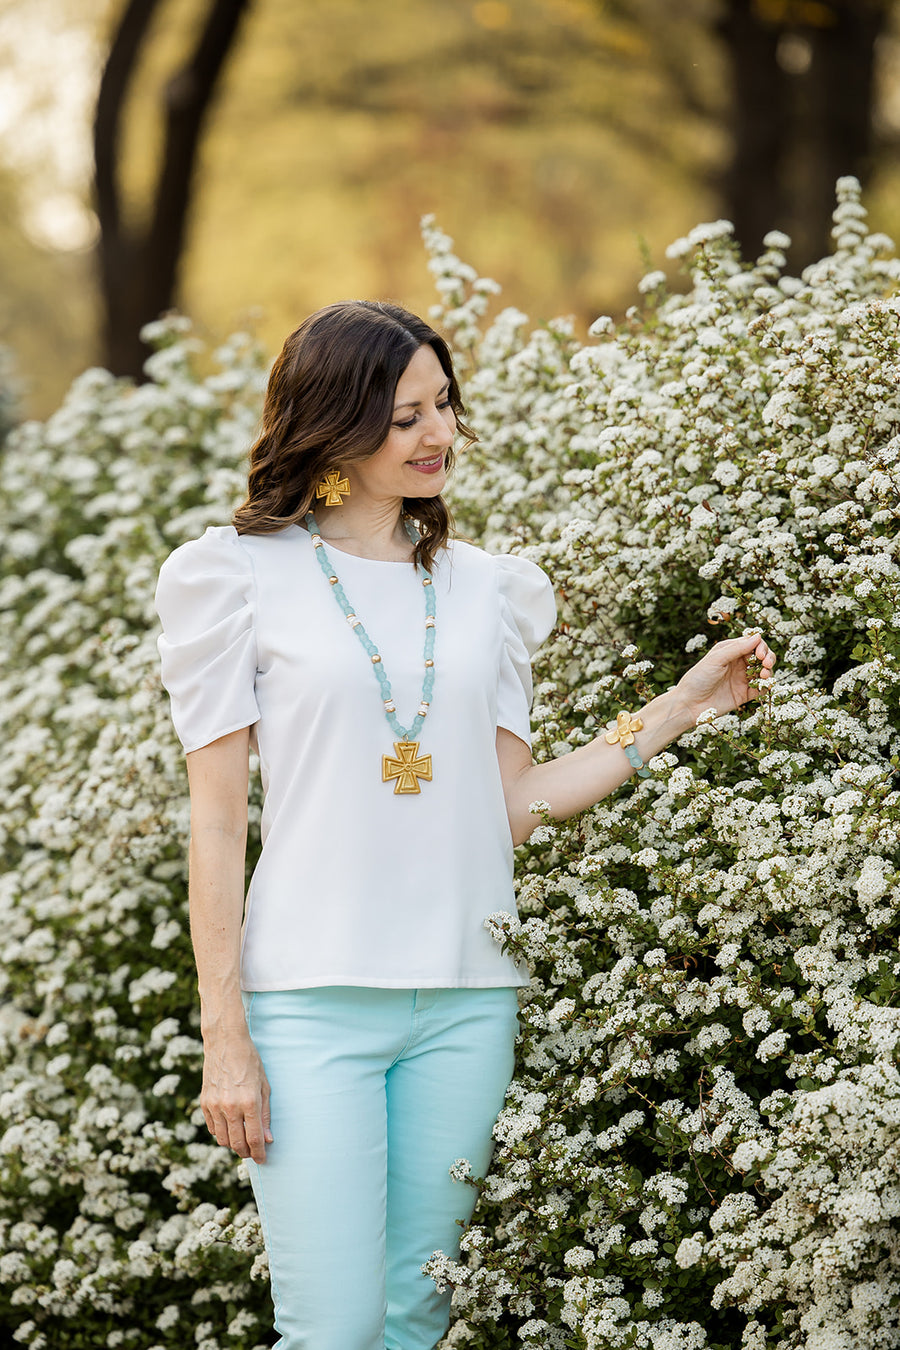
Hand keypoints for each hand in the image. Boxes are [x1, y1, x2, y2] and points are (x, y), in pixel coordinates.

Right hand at [200, 1028, 272, 1162]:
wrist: (225, 1043)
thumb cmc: (250, 1061)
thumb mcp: (264, 1085)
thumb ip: (265, 1114)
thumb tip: (268, 1139)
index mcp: (249, 1102)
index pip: (254, 1139)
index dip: (259, 1154)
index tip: (263, 1159)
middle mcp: (230, 1107)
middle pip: (237, 1144)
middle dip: (247, 1153)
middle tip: (253, 1152)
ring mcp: (215, 1106)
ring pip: (222, 1140)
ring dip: (233, 1145)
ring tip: (242, 1140)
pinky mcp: (204, 1103)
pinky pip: (212, 1128)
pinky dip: (221, 1133)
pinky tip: (229, 1128)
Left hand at [675, 633, 775, 721]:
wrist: (689, 705)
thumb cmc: (698, 678)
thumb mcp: (716, 659)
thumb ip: (737, 648)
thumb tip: (758, 636)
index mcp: (730, 651)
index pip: (752, 643)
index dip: (760, 646)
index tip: (761, 654)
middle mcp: (738, 663)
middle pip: (762, 656)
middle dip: (768, 657)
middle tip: (766, 663)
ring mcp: (742, 679)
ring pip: (764, 671)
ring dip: (769, 671)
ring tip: (764, 675)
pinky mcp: (745, 694)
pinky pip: (762, 688)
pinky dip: (767, 685)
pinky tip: (764, 685)